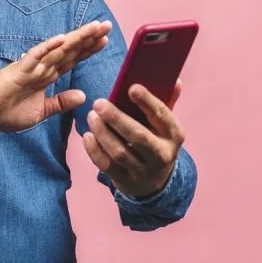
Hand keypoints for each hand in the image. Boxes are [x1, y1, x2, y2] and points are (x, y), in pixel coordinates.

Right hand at [0, 20, 112, 132]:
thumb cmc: (8, 113)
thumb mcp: (41, 112)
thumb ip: (60, 103)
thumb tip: (83, 95)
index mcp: (47, 76)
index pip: (72, 59)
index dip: (88, 49)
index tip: (105, 39)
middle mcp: (42, 68)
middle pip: (69, 50)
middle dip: (89, 38)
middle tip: (107, 24)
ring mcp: (31, 68)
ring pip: (58, 50)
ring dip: (76, 38)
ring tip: (94, 28)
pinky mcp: (18, 71)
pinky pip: (35, 57)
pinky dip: (47, 47)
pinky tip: (61, 38)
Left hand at [82, 79, 185, 197]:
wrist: (155, 182)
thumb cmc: (156, 140)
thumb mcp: (165, 124)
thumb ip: (167, 101)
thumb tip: (175, 80)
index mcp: (174, 135)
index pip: (162, 115)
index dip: (147, 101)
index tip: (131, 87)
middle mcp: (161, 154)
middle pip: (138, 136)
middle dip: (117, 119)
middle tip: (98, 103)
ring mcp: (143, 170)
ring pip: (120, 152)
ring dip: (102, 133)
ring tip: (91, 116)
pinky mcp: (126, 181)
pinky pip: (107, 167)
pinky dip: (94, 151)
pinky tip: (87, 136)